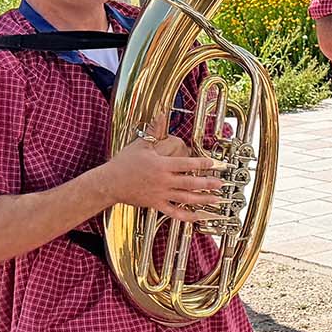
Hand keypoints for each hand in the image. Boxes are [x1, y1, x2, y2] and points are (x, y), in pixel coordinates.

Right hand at [105, 124, 224, 223]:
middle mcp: (163, 181)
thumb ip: (154, 131)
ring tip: (216, 199)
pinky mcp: (156, 204)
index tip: (213, 164)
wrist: (110, 183)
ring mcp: (161, 194)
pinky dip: (187, 216)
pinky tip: (198, 216)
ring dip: (203, 199)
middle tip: (221, 183)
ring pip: (186, 199)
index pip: (186, 164)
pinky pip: (174, 212)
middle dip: (208, 183)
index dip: (201, 164)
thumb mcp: (141, 145)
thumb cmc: (124, 163)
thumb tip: (161, 115)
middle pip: (190, 183)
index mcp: (161, 165)